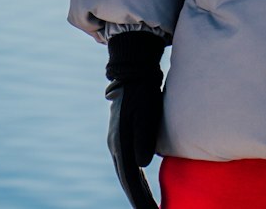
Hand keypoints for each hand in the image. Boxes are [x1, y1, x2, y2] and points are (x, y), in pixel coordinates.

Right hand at [105, 32, 165, 208]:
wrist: (134, 71)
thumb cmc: (142, 90)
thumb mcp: (144, 110)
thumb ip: (143, 136)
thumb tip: (142, 164)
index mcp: (120, 143)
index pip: (130, 179)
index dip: (140, 199)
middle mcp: (116, 146)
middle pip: (128, 181)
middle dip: (139, 201)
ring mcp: (118, 142)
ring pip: (128, 175)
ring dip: (137, 193)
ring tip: (149, 208)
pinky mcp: (124, 138)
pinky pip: (129, 166)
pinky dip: (136, 181)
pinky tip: (143, 188)